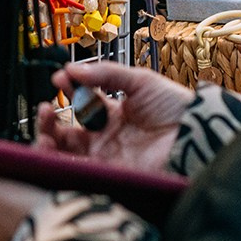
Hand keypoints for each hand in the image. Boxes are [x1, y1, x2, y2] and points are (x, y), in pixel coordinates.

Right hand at [34, 61, 193, 174]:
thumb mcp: (140, 81)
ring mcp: (106, 156)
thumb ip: (106, 73)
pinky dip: (58, 161)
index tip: (59, 79)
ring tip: (44, 130)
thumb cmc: (177, 108)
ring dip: (48, 140)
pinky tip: (51, 146)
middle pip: (67, 132)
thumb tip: (73, 68)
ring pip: (66, 153)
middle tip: (45, 108)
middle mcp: (107, 137)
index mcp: (114, 113)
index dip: (68, 91)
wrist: (195, 135)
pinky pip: (77, 169)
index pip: (81, 103)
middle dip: (49, 121)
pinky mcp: (108, 173)